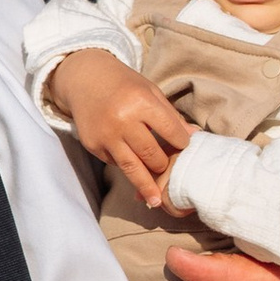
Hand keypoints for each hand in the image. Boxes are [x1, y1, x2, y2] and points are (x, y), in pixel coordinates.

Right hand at [51, 49, 194, 210]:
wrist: (85, 79)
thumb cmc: (124, 85)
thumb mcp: (150, 91)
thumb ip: (171, 116)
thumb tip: (194, 136)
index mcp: (141, 102)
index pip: (170, 131)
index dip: (181, 142)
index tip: (185, 147)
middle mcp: (122, 120)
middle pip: (151, 154)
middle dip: (164, 164)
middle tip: (170, 168)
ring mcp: (105, 135)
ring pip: (132, 167)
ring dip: (146, 186)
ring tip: (157, 201)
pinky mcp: (93, 145)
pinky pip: (115, 163)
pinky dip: (126, 165)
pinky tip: (133, 168)